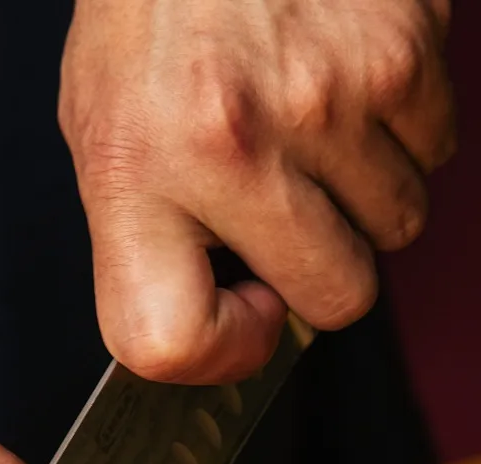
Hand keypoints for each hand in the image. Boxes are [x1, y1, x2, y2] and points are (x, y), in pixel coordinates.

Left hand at [60, 0, 453, 382]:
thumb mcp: (105, 134)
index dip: (219, 354)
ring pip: (398, 228)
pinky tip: (346, 91)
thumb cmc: (151, 16)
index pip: (171, 339)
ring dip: (365, 201)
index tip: (239, 316)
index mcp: (135, 171)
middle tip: (289, 217)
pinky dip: (400, 136)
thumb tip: (225, 322)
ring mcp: (325, 99)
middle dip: (321, 274)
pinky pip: (434, 153)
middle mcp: (231, 143)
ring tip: (311, 135)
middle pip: (337, 302)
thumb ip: (151, 242)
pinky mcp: (401, 53)